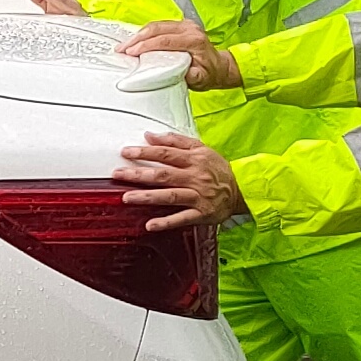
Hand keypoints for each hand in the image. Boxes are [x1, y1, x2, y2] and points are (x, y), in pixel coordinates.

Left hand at [113, 132, 244, 232]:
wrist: (243, 189)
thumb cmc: (218, 169)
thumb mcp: (200, 148)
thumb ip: (174, 141)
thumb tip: (150, 135)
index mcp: (194, 160)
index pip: (165, 154)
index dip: (144, 152)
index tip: (126, 152)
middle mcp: (195, 177)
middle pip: (163, 175)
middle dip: (139, 174)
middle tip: (118, 174)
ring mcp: (198, 196)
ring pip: (170, 196)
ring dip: (147, 197)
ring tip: (127, 198)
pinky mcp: (201, 213)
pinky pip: (182, 218)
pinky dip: (166, 222)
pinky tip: (150, 225)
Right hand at [114, 19, 239, 90]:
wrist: (218, 66)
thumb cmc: (209, 73)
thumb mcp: (202, 79)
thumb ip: (193, 76)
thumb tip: (182, 73)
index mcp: (195, 40)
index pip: (165, 40)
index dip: (146, 45)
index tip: (132, 52)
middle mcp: (190, 29)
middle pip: (157, 28)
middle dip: (137, 38)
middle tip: (122, 49)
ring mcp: (185, 25)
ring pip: (156, 25)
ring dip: (138, 35)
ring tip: (125, 45)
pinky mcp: (179, 25)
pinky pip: (159, 25)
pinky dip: (145, 33)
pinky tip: (135, 40)